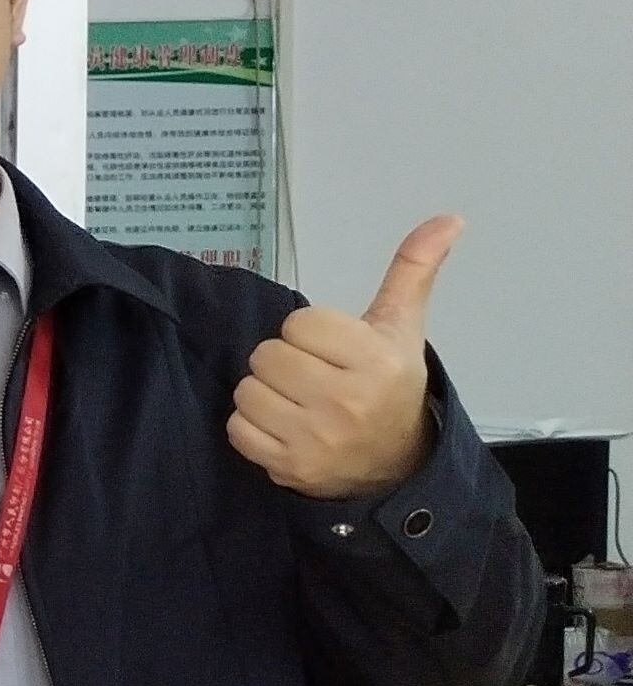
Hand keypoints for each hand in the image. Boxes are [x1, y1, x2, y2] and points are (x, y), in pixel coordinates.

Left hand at [229, 217, 458, 502]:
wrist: (396, 462)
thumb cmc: (390, 384)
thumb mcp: (402, 327)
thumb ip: (413, 270)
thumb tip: (449, 217)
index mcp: (376, 361)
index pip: (299, 323)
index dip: (308, 332)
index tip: (331, 350)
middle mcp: (347, 402)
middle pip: (267, 355)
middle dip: (284, 361)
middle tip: (313, 376)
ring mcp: (317, 439)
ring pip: (247, 391)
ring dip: (264, 393)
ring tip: (298, 402)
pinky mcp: (289, 467)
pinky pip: (237, 429)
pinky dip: (252, 427)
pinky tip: (285, 427)